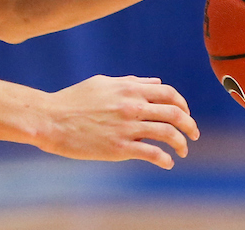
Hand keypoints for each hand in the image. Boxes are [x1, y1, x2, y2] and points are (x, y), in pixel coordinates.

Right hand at [37, 75, 198, 168]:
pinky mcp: (120, 147)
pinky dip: (165, 159)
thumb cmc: (73, 100)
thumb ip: (130, 82)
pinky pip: (152, 153)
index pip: (168, 94)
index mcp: (129, 88)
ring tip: (183, 151)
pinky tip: (167, 163)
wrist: (51, 119)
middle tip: (194, 134)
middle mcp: (132, 106)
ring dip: (181, 143)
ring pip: (168, 133)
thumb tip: (153, 82)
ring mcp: (127, 127)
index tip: (185, 113)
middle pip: (174, 113)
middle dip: (189, 125)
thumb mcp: (103, 82)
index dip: (182, 104)